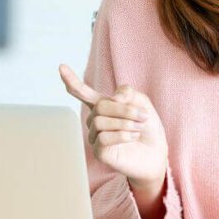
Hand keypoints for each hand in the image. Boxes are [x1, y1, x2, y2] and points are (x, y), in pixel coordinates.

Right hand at [59, 64, 167, 192]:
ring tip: (139, 128)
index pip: (83, 92)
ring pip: (100, 122)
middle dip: (124, 110)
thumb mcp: (142, 102)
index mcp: (103, 105)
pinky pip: (103, 138)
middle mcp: (95, 120)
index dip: (72, 80)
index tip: (61, 67)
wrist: (156, 152)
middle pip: (100, 106)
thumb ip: (128, 93)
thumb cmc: (147, 127)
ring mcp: (95, 136)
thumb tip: (113, 98)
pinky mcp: (99, 152)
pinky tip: (133, 137)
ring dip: (124, 123)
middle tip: (143, 116)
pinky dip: (122, 135)